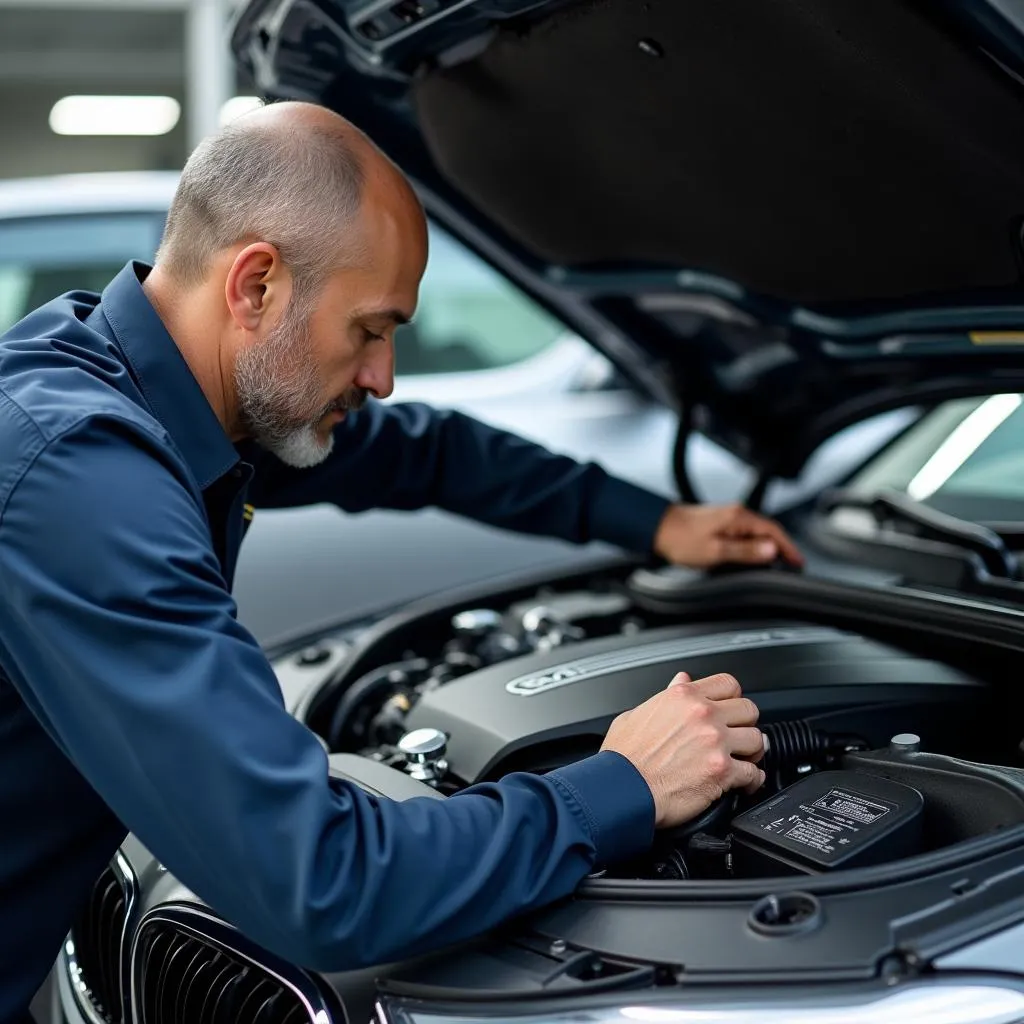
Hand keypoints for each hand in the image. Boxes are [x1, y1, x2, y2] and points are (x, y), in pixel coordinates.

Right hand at [601, 672, 764, 828]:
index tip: (730, 708)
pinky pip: (754, 773)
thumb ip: (665, 696)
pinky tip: (746, 782)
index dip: (732, 697)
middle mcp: (703, 715)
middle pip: (749, 710)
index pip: (728, 683)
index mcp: (683, 697)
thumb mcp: (637, 713)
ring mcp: (715, 742)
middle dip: (745, 724)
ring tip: (743, 759)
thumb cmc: (624, 758)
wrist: (622, 789)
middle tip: (738, 735)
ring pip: (757, 740)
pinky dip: (753, 780)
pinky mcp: (722, 771)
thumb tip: (681, 682)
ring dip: (751, 752)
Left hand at [653, 502, 802, 568]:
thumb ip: (746, 552)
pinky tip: (751, 559)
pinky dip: (752, 547)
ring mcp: (727, 518)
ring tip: (774, 567)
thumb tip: (772, 551)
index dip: (789, 548)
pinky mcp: (719, 525)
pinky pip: (744, 536)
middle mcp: (736, 514)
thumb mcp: (716, 551)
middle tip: (790, 568)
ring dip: (766, 549)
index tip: (798, 563)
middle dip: (781, 550)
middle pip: (768, 532)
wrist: (656, 529)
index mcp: (738, 518)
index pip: (774, 532)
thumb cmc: (680, 539)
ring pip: (756, 534)